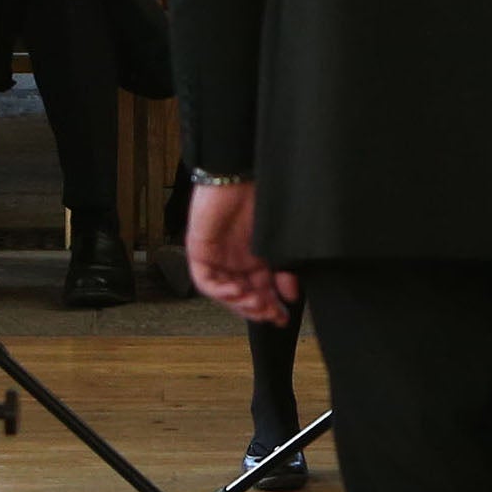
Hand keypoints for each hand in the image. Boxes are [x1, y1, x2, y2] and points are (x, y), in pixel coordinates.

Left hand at [185, 179, 299, 323]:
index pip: (262, 290)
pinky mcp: (200, 251)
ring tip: (256, 304)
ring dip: (240, 303)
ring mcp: (217, 257)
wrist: (237, 174)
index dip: (272, 307)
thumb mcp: (277, 241)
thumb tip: (290, 296)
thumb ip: (284, 269)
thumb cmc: (259, 198)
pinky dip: (220, 291)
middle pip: (243, 295)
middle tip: (272, 314)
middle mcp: (235, 260)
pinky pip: (206, 280)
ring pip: (224, 292)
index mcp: (255, 256)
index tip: (284, 318)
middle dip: (258, 309)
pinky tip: (237, 291)